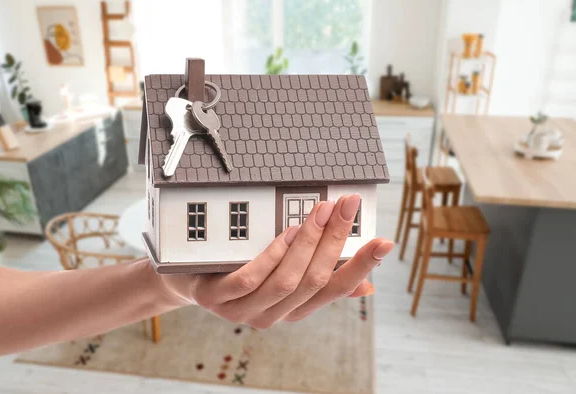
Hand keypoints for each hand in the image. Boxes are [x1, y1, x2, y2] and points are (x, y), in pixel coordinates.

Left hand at [159, 194, 393, 328]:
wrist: (190, 278)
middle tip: (348, 205)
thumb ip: (320, 277)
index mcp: (296, 309)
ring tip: (321, 212)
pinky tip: (288, 232)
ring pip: (287, 281)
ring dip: (308, 244)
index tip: (384, 241)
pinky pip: (251, 280)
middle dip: (335, 240)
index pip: (337, 290)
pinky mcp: (219, 299)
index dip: (362, 266)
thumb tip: (365, 288)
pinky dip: (272, 255)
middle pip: (315, 280)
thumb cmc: (244, 272)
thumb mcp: (286, 274)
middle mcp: (276, 315)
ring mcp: (245, 311)